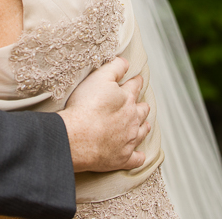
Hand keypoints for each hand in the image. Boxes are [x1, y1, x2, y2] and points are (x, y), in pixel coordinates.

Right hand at [58, 57, 149, 172]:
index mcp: (127, 99)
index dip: (136, 81)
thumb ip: (115, 67)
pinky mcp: (123, 158)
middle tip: (141, 103)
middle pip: (143, 110)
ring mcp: (129, 140)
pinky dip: (139, 156)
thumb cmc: (85, 107)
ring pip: (142, 131)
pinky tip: (139, 155)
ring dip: (144, 126)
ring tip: (145, 124)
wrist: (76, 138)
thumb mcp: (98, 78)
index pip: (135, 86)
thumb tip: (126, 62)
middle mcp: (132, 119)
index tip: (137, 79)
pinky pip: (137, 159)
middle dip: (142, 105)